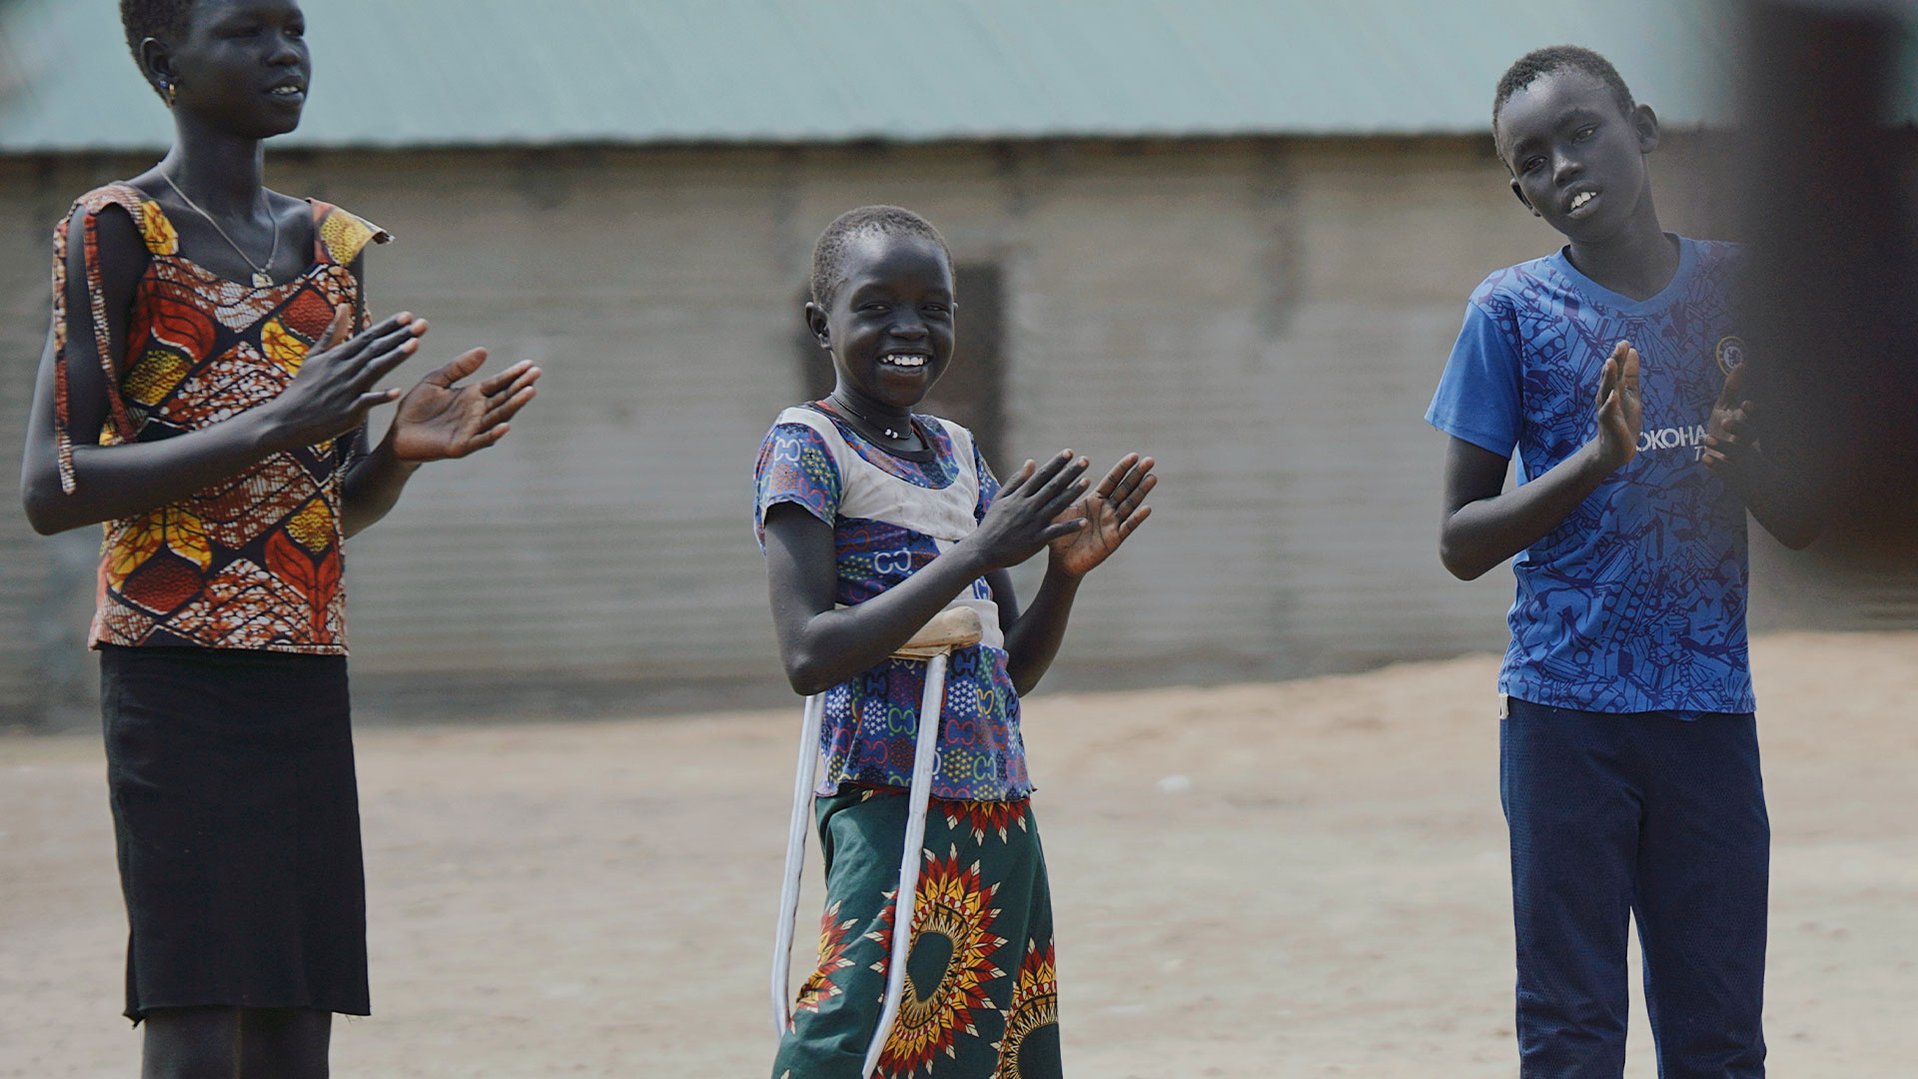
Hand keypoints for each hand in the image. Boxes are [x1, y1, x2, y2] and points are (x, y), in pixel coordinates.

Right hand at [266, 307, 425, 449]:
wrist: (285, 421)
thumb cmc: (303, 388)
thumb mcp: (314, 357)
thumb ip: (332, 332)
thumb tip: (343, 306)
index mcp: (337, 356)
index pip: (367, 337)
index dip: (388, 326)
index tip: (408, 315)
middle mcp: (343, 370)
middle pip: (375, 350)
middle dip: (400, 336)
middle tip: (423, 324)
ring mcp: (346, 390)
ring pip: (374, 370)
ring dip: (395, 357)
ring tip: (415, 344)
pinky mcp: (348, 412)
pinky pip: (366, 402)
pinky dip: (381, 396)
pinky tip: (397, 391)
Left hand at [387, 351, 541, 461]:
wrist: (398, 435)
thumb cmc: (416, 408)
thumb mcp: (435, 380)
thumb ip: (458, 367)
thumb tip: (484, 350)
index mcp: (472, 395)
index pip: (498, 383)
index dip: (514, 374)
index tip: (530, 364)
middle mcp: (477, 412)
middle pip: (504, 398)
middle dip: (520, 386)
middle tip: (536, 373)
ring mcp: (472, 430)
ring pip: (498, 416)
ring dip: (514, 405)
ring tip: (529, 392)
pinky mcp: (461, 446)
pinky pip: (481, 440)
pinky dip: (493, 434)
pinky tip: (506, 425)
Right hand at [967, 450, 1091, 572]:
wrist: (982, 550)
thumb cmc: (992, 524)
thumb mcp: (1001, 498)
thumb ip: (1017, 480)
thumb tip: (1031, 461)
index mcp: (1020, 496)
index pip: (1041, 475)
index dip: (1056, 463)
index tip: (1069, 452)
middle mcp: (1028, 506)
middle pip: (1053, 486)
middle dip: (1070, 473)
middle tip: (1085, 460)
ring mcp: (1032, 523)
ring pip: (1056, 505)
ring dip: (1073, 493)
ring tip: (1088, 481)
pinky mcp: (1036, 540)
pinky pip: (1056, 532)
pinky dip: (1069, 527)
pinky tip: (1084, 521)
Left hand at [1048, 453, 1155, 577]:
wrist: (1060, 561)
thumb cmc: (1058, 535)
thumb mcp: (1058, 510)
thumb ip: (1061, 492)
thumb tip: (1058, 470)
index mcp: (1095, 500)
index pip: (1112, 481)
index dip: (1123, 468)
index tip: (1134, 455)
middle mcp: (1107, 510)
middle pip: (1125, 489)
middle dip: (1137, 474)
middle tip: (1150, 460)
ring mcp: (1112, 524)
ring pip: (1130, 504)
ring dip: (1141, 491)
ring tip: (1152, 477)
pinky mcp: (1113, 540)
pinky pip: (1127, 527)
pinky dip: (1137, 518)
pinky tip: (1146, 508)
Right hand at [1591, 340, 1642, 470]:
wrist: (1615, 449)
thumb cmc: (1623, 420)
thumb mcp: (1631, 394)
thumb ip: (1631, 374)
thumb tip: (1632, 350)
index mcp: (1615, 389)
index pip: (1617, 371)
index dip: (1620, 357)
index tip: (1624, 342)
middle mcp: (1608, 397)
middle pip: (1611, 377)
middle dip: (1614, 362)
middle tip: (1619, 346)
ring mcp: (1607, 410)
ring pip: (1606, 391)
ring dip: (1608, 377)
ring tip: (1610, 362)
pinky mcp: (1608, 424)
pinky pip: (1607, 412)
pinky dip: (1610, 404)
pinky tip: (1613, 395)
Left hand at [1702, 362, 1753, 474]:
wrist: (1720, 459)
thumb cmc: (1724, 429)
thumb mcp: (1726, 408)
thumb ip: (1733, 388)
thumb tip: (1742, 363)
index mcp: (1749, 424)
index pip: (1756, 419)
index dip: (1753, 412)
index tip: (1746, 403)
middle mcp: (1746, 441)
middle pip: (1749, 435)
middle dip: (1740, 428)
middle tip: (1726, 421)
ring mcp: (1737, 457)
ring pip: (1736, 453)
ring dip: (1723, 446)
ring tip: (1707, 438)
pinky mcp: (1727, 470)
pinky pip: (1723, 470)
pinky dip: (1715, 465)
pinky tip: (1704, 458)